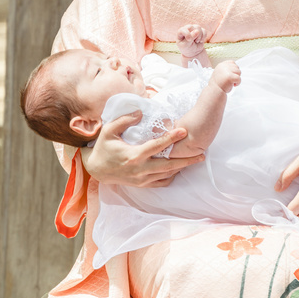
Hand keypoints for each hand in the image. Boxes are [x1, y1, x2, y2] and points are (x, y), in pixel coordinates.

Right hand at [83, 110, 201, 186]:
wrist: (96, 170)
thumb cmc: (104, 148)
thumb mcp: (108, 131)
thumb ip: (124, 120)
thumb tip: (141, 112)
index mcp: (133, 156)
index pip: (156, 146)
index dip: (170, 138)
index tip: (184, 131)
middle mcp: (140, 170)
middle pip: (168, 166)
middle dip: (186, 160)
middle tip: (202, 154)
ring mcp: (142, 179)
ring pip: (168, 175)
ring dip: (183, 167)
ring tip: (196, 159)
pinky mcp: (143, 185)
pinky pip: (162, 182)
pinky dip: (173, 176)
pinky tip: (180, 168)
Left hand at [176, 24, 207, 57]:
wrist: (193, 51)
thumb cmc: (187, 48)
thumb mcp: (186, 45)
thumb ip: (191, 38)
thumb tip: (197, 31)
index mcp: (180, 32)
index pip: (184, 29)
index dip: (187, 34)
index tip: (189, 40)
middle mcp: (187, 28)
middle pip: (192, 27)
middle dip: (194, 35)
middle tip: (194, 41)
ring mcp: (194, 28)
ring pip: (198, 28)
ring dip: (199, 36)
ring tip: (196, 41)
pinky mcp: (200, 30)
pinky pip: (204, 31)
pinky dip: (204, 37)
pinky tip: (201, 41)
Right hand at [212, 60, 240, 91]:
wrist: (215, 91)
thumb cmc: (218, 84)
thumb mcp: (220, 72)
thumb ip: (226, 69)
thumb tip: (235, 68)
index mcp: (221, 65)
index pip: (232, 62)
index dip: (234, 69)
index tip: (231, 74)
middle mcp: (223, 66)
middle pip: (236, 67)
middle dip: (235, 74)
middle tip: (230, 80)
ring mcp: (227, 71)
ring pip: (239, 72)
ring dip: (237, 78)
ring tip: (231, 82)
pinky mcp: (230, 77)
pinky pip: (239, 78)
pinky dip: (238, 83)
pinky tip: (233, 85)